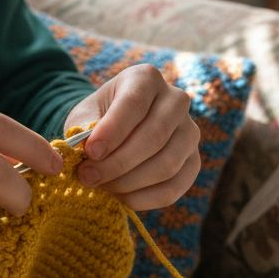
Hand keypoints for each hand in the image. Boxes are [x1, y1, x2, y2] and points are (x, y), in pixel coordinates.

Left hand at [64, 64, 200, 210]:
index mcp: (146, 78)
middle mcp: (176, 100)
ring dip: (128, 183)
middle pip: (155, 136)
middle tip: (88, 177)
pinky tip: (120, 198)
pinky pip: (173, 188)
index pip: (134, 103)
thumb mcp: (85, 116)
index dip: (112, 131)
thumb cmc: (98, 119)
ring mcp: (190, 132)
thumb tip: (90, 155)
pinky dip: (144, 199)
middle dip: (117, 162)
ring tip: (101, 186)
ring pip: (167, 165)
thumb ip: (85, 130)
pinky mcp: (193, 162)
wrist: (116, 130)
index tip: (89, 152)